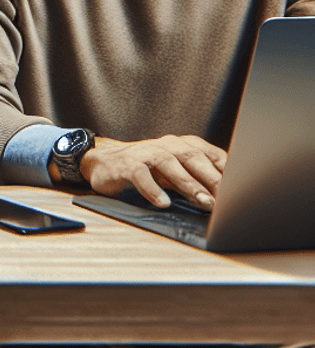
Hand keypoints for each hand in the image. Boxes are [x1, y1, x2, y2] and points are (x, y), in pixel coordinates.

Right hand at [79, 134, 226, 209]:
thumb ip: (199, 181)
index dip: (228, 172)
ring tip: (203, 202)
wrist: (105, 163)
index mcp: (183, 145)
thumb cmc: (148, 170)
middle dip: (213, 179)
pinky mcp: (126, 164)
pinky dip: (153, 189)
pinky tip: (163, 202)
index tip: (243, 191)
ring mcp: (145, 152)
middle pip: (193, 157)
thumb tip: (229, 200)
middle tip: (228, 200)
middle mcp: (166, 144)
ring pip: (169, 163)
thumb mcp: (177, 173)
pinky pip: (140, 174)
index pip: (211, 155)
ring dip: (188, 183)